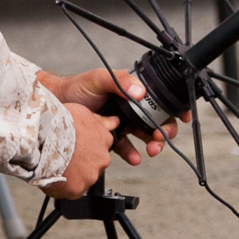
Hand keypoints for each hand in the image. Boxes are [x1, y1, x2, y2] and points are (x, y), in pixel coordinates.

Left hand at [38, 67, 187, 174]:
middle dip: (164, 131)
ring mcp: (123, 123)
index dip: (173, 108)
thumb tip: (140, 92)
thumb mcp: (99, 79)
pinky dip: (133, 154)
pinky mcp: (112, 138)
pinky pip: (127, 148)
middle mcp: (131, 107)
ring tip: (150, 150)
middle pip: (156, 120)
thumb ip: (119, 81)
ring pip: (145, 136)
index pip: (158, 99)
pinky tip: (135, 158)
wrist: (56, 107)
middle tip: (161, 137)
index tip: (182, 117)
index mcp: (131, 91)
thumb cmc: (76, 89)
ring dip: (152, 144)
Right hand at [41, 101, 119, 199]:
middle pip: (92, 165)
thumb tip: (115, 122)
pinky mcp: (77, 189)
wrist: (43, 139)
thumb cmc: (60, 123)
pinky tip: (53, 176)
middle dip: (80, 163)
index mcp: (104, 140)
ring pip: (82, 179)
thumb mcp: (83, 113)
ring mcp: (91, 175)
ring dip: (72, 175)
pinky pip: (71, 191)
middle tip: (64, 156)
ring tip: (56, 165)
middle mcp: (102, 159)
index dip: (85, 148)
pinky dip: (63, 187)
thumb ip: (100, 121)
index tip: (76, 147)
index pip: (100, 148)